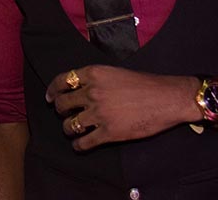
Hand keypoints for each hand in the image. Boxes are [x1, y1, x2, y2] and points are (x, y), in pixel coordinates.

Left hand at [45, 65, 200, 150]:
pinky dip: (79, 145)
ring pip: (69, 125)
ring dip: (69, 129)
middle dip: (61, 111)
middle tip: (65, 114)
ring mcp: (99, 113)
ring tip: (73, 130)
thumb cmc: (145, 84)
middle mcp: (92, 92)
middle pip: (62, 104)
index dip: (53, 90)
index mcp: (93, 74)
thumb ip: (95, 79)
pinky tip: (80, 145)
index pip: (62, 81)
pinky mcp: (109, 132)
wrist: (167, 98)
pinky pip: (84, 142)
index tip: (50, 98)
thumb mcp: (114, 72)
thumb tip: (80, 89)